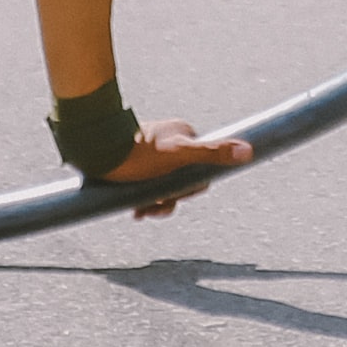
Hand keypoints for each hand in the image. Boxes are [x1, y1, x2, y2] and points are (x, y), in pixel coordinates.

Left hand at [99, 121, 251, 219]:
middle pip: (181, 181)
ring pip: (164, 185)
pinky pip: (148, 184)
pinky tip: (136, 210)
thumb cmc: (139, 153)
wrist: (97, 150)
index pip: (200, 173)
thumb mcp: (180, 154)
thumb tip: (249, 151)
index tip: (171, 195)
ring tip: (141, 212)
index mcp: (185, 134)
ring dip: (155, 204)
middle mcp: (171, 141)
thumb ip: (213, 153)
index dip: (186, 191)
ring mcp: (154, 152)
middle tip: (151, 207)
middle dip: (169, 199)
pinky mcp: (138, 161)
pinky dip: (144, 199)